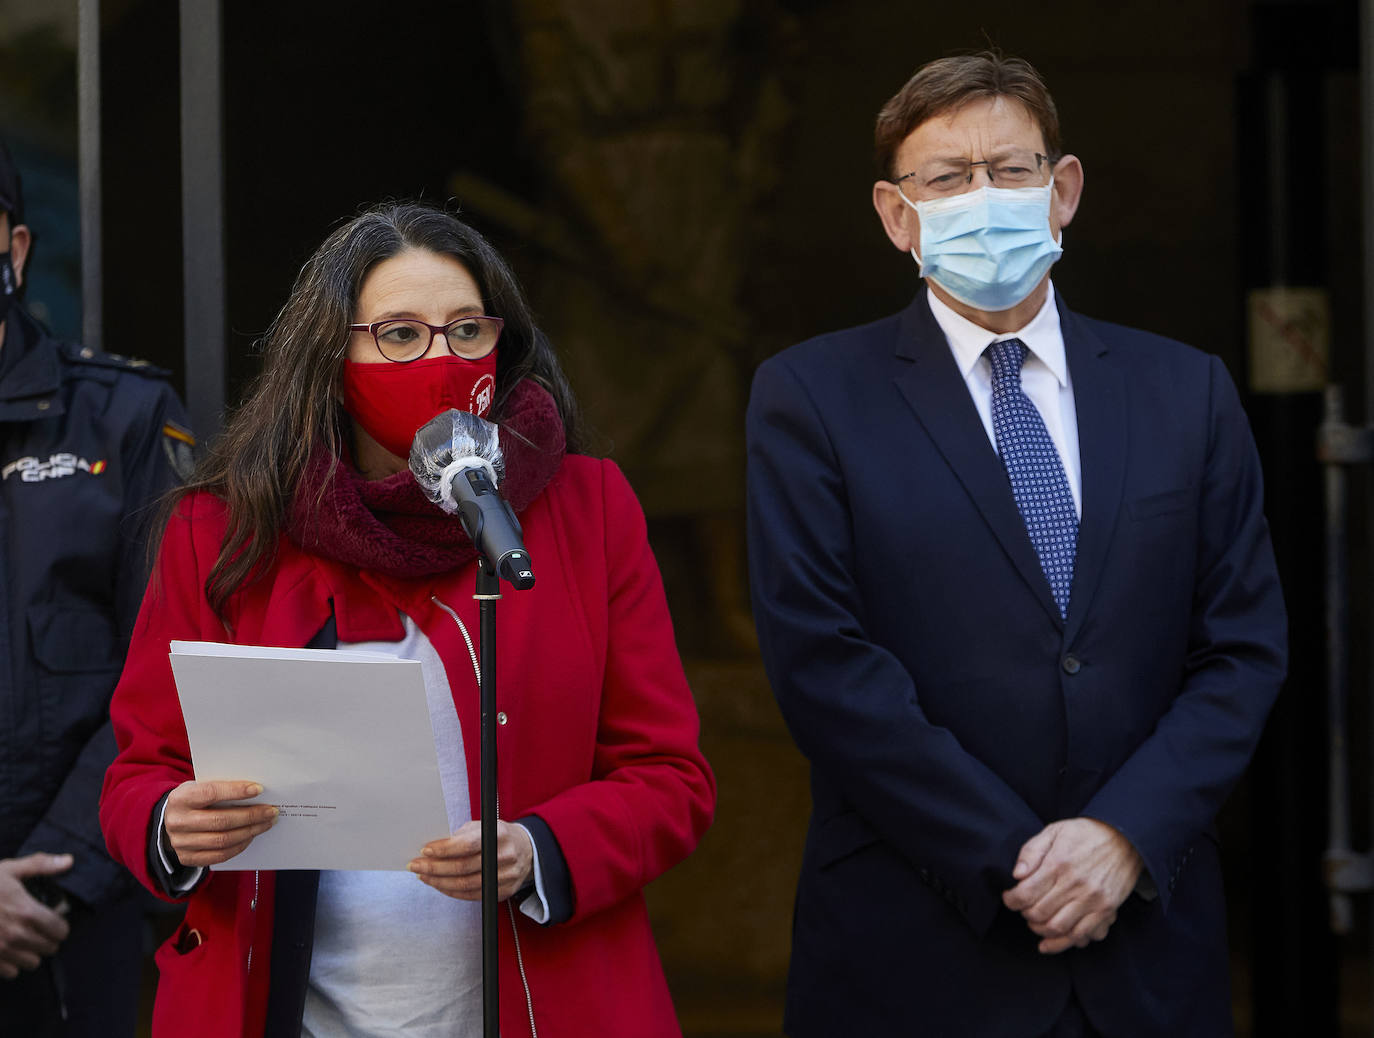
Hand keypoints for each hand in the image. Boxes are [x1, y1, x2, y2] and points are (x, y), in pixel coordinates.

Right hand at [0, 854, 72, 978]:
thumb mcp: (10, 869)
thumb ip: (41, 865)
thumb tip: (69, 861)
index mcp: (26, 912)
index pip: (59, 930)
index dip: (61, 926)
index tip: (56, 922)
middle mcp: (16, 935)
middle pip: (49, 948)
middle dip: (48, 939)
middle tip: (40, 931)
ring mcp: (0, 950)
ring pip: (32, 963)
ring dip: (32, 953)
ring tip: (25, 941)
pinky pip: (11, 973)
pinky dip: (12, 964)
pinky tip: (8, 950)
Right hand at [164, 781, 276, 867]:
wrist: (169, 821)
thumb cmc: (193, 800)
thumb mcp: (199, 788)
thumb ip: (220, 788)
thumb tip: (256, 791)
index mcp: (180, 798)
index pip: (211, 793)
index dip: (236, 791)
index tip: (259, 789)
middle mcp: (178, 821)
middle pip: (221, 820)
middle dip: (251, 815)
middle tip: (271, 811)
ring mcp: (181, 843)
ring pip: (223, 840)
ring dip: (250, 831)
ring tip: (266, 823)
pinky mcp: (187, 858)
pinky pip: (219, 855)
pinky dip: (240, 846)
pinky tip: (251, 836)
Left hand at [409, 820, 532, 901]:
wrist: (527, 849)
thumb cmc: (498, 835)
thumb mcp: (481, 827)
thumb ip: (459, 836)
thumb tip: (431, 849)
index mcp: (498, 834)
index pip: (466, 845)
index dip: (443, 849)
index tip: (424, 851)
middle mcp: (504, 855)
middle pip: (462, 868)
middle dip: (434, 868)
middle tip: (416, 865)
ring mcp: (506, 876)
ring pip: (464, 885)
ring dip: (439, 882)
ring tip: (424, 876)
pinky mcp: (503, 891)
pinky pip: (471, 895)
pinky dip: (451, 891)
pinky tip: (439, 884)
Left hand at [1002, 818, 1141, 953]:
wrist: (1125, 838)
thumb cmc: (1084, 834)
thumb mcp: (1054, 831)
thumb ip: (1031, 852)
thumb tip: (1017, 874)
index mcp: (1058, 864)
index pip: (1026, 893)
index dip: (1012, 900)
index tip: (1009, 898)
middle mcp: (1075, 884)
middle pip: (1040, 914)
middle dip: (1026, 915)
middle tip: (1024, 910)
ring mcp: (1092, 899)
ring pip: (1059, 929)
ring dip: (1042, 931)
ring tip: (1037, 923)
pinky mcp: (1106, 910)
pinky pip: (1084, 934)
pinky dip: (1066, 941)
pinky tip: (1055, 938)